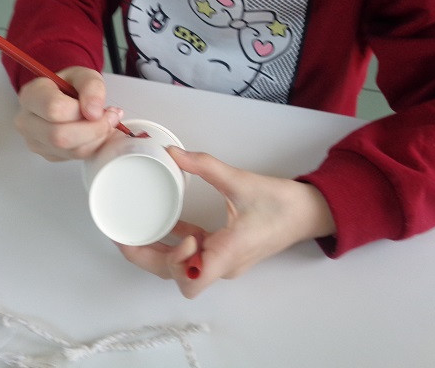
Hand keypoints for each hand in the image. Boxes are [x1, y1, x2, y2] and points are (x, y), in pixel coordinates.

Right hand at [13, 66, 123, 160]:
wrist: (64, 97)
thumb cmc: (70, 85)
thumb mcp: (84, 75)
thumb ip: (92, 87)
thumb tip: (94, 112)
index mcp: (32, 95)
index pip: (54, 109)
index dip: (83, 111)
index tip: (101, 109)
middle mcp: (27, 120)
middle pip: (59, 136)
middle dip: (93, 130)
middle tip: (111, 118)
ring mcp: (35, 141)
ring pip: (70, 151)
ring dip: (96, 139)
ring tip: (106, 123)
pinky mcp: (48, 155)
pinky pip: (75, 157)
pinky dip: (93, 146)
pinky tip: (95, 132)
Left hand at [117, 147, 335, 297]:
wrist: (311, 212)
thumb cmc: (282, 203)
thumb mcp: (241, 181)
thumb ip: (204, 166)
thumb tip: (173, 152)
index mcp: (227, 254)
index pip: (190, 281)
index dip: (172, 263)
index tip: (174, 236)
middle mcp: (222, 265)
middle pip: (175, 276)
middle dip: (147, 258)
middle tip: (123, 235)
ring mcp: (224, 261)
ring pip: (181, 267)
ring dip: (158, 251)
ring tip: (134, 230)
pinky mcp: (226, 252)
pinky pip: (194, 254)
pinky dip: (176, 242)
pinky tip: (165, 223)